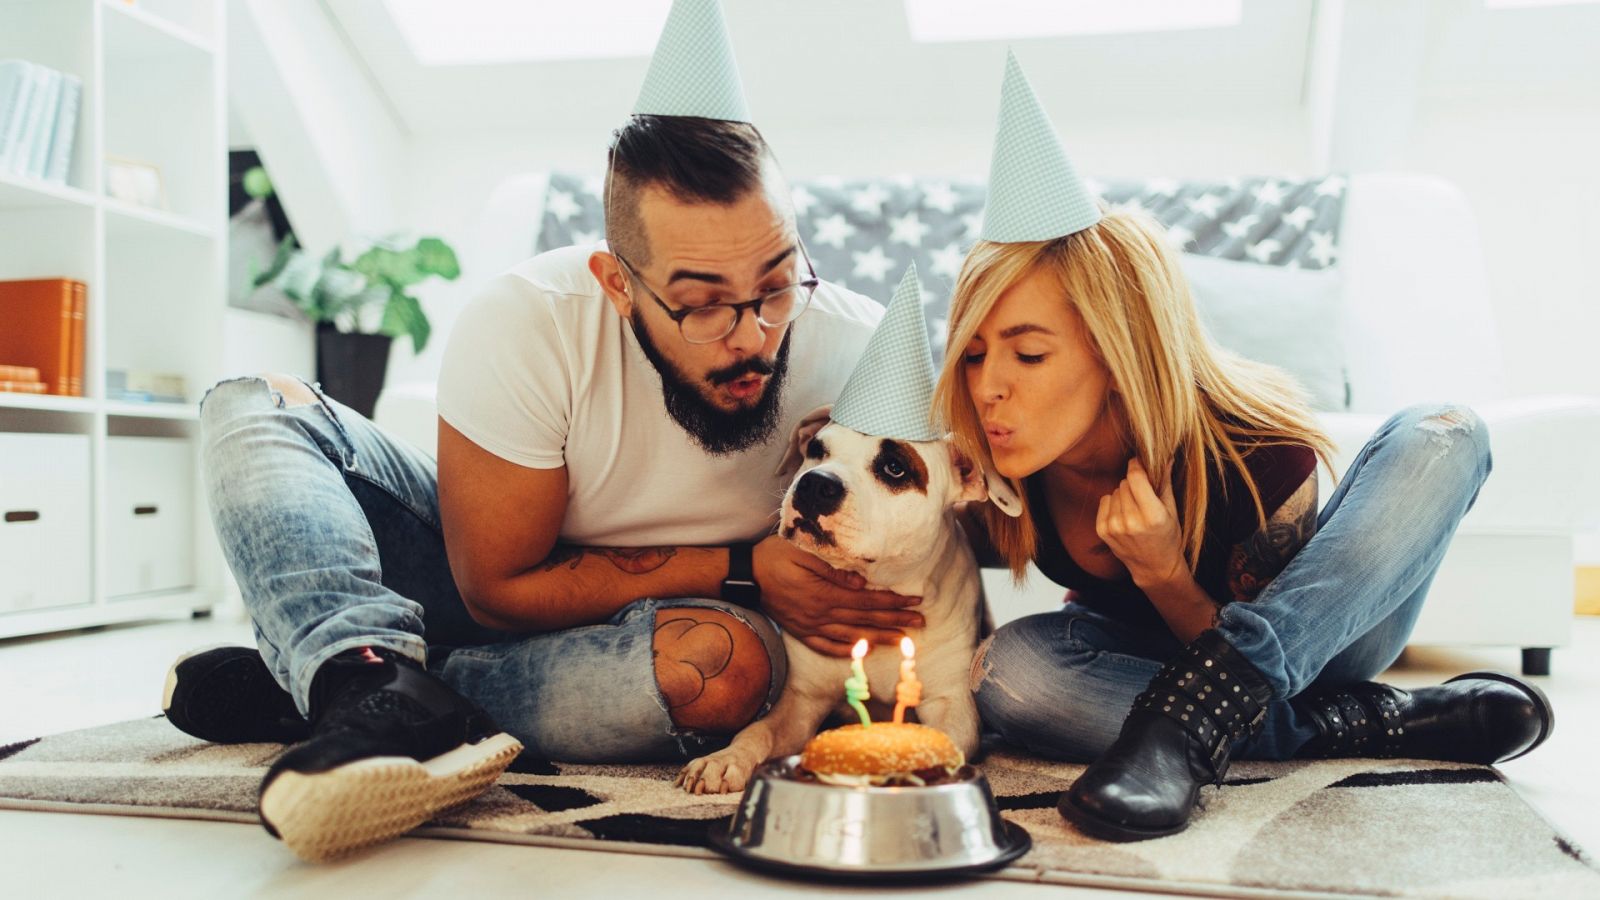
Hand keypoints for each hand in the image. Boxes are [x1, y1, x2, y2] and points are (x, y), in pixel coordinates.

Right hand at [752, 534, 921, 656]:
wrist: (743, 575)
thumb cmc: (772, 557)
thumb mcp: (802, 552)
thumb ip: (833, 569)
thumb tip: (862, 582)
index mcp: (823, 594)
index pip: (867, 600)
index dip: (893, 602)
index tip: (914, 602)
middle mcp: (820, 614)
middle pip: (865, 620)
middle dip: (895, 621)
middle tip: (920, 623)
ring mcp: (810, 626)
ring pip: (851, 636)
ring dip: (879, 638)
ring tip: (902, 641)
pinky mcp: (801, 631)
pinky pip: (827, 646)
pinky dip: (846, 650)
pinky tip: (862, 651)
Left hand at [1096, 457, 1185, 589]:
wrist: (1154, 566)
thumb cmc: (1168, 537)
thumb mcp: (1172, 511)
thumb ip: (1165, 482)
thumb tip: (1166, 456)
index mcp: (1152, 516)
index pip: (1136, 477)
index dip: (1137, 465)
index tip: (1140, 462)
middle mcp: (1131, 522)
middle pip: (1125, 483)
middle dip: (1134, 483)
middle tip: (1144, 495)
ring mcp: (1114, 528)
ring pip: (1115, 491)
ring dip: (1124, 494)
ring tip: (1135, 509)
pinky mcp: (1103, 531)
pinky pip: (1105, 500)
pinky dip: (1113, 503)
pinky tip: (1124, 514)